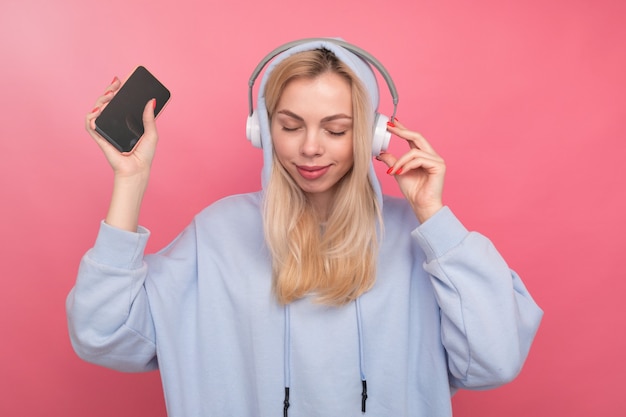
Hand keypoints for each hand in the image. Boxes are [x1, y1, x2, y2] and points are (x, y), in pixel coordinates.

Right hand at [85, 76, 159, 231]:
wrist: (137, 170)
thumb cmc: (144, 155)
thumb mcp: (151, 133)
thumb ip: (149, 117)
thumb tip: (152, 101)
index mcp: (126, 121)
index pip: (120, 101)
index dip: (119, 89)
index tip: (124, 78)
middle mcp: (115, 123)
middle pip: (107, 102)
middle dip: (110, 90)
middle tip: (117, 84)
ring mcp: (106, 130)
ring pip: (97, 109)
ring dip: (101, 100)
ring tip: (110, 96)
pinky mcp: (100, 137)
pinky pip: (89, 125)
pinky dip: (90, 117)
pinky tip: (97, 113)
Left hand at [376, 119, 444, 222]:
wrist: (421, 205)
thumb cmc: (413, 191)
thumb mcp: (398, 172)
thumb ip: (392, 161)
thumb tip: (381, 153)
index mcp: (423, 156)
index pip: (413, 138)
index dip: (403, 129)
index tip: (391, 123)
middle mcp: (431, 155)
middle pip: (417, 137)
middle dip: (402, 131)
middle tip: (389, 127)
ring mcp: (437, 160)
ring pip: (414, 151)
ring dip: (400, 160)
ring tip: (393, 171)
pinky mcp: (439, 166)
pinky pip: (419, 159)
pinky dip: (407, 165)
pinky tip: (401, 173)